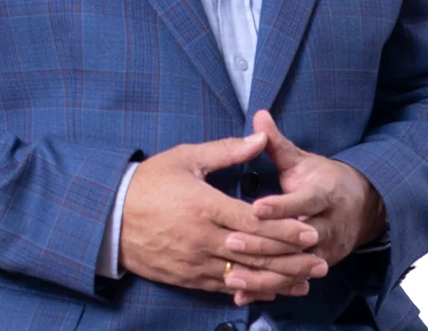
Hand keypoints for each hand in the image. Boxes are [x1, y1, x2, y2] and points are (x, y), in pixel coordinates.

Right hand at [119, 132, 326, 302]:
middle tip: (320, 260)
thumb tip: (261, 137)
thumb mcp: (186, 158)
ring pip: (244, 276)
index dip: (285, 229)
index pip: (254, 223)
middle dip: (291, 259)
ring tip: (305, 281)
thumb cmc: (148, 182)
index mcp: (205, 206)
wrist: (108, 217)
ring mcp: (194, 261)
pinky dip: (250, 290)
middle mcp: (202, 238)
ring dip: (277, 280)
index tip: (310, 231)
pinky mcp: (186, 277)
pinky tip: (271, 291)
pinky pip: (223, 288)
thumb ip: (228, 151)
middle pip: (255, 253)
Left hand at [226, 111, 386, 304]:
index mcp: (326, 194)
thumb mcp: (303, 160)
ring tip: (233, 274)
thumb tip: (258, 116)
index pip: (305, 201)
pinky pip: (291, 281)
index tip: (256, 207)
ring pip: (295, 266)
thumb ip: (277, 143)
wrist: (361, 207)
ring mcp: (325, 250)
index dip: (282, 206)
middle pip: (298, 238)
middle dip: (265, 242)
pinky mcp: (317, 267)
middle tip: (232, 242)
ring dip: (264, 274)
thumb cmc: (323, 180)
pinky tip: (241, 292)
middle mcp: (329, 225)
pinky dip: (267, 288)